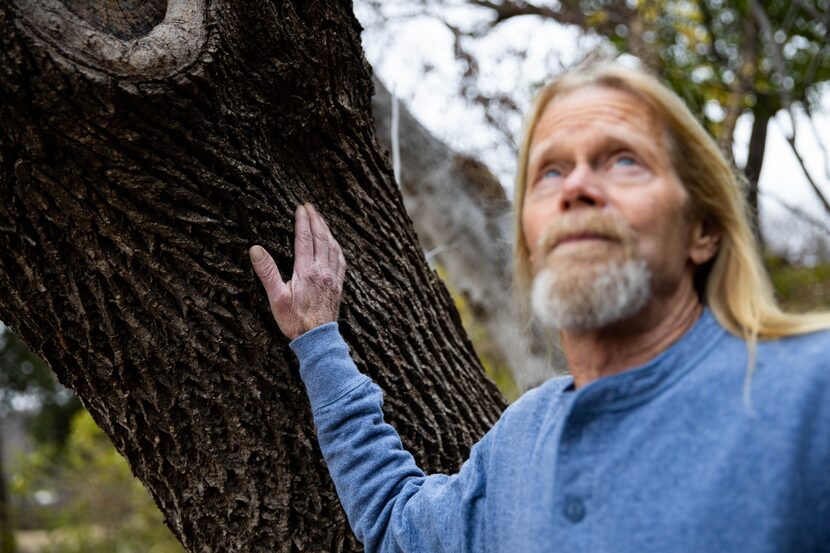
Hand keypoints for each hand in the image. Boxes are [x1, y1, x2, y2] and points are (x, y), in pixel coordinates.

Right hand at [249, 203, 346, 339]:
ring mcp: (333, 277)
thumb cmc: (295, 320)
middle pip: (321, 238)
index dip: (302, 221)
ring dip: (327, 230)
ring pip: (333, 247)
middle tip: (310, 206)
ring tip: (321, 219)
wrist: (317, 338)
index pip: (305, 238)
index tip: (300, 207)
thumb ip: (267, 272)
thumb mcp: (276, 297)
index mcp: (307, 271)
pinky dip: (337, 247)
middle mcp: (323, 271)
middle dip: (316, 220)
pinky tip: (334, 244)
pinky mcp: (338, 285)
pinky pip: (340, 260)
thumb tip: (255, 249)